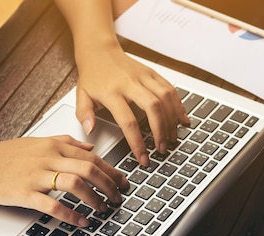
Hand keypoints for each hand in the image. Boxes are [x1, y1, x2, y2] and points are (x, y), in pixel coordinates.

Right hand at [0, 136, 129, 225]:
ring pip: (75, 183)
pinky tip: (81, 222)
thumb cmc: (4, 156)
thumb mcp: (37, 142)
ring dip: (94, 198)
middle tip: (118, 197)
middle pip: (89, 169)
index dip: (111, 171)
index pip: (92, 157)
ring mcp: (36, 176)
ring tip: (103, 209)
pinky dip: (71, 215)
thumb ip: (66, 142)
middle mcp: (48, 159)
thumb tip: (90, 147)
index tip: (123, 182)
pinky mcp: (25, 193)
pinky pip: (53, 205)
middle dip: (109, 185)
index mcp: (53, 146)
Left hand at [74, 42, 188, 165]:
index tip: (143, 158)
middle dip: (160, 131)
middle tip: (162, 149)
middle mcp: (129, 83)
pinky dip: (179, 105)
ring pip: (165, 98)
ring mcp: (143, 76)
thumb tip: (90, 131)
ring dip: (172, 120)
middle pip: (152, 108)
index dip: (137, 142)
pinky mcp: (152, 73)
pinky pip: (170, 89)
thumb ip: (84, 114)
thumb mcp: (81, 95)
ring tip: (172, 138)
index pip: (128, 121)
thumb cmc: (92, 75)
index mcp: (111, 91)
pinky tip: (183, 119)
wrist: (99, 49)